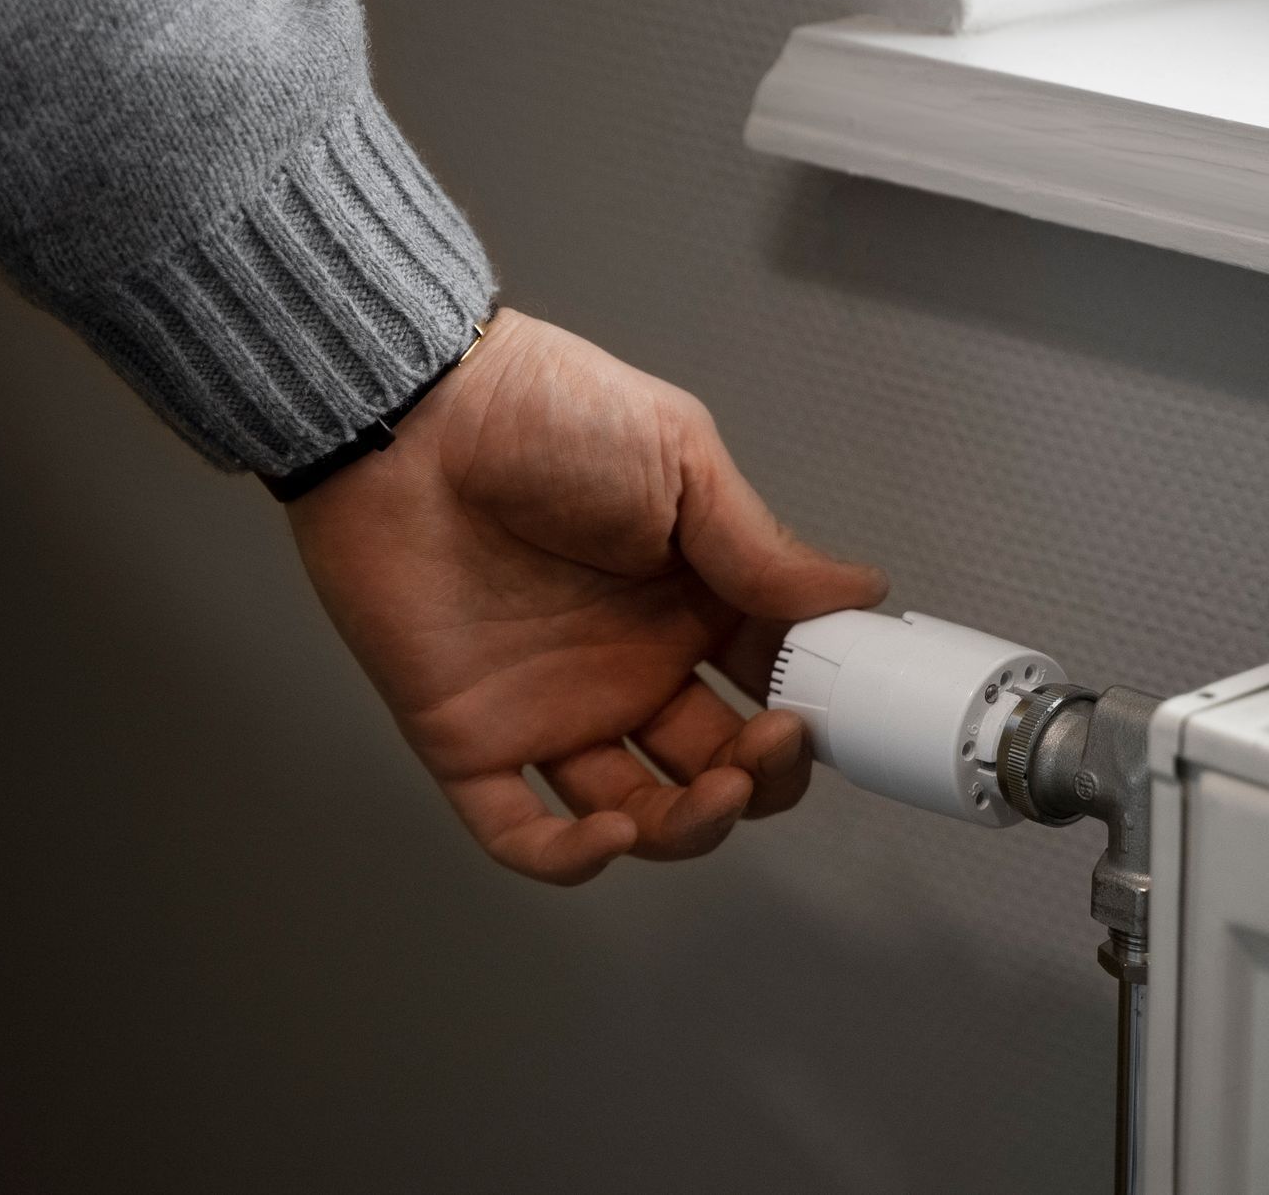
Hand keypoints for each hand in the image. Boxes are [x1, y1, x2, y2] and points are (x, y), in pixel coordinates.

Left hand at [285, 309, 885, 883]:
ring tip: (716, 791)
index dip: (812, 712)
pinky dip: (570, 858)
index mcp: (688, 603)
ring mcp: (555, 708)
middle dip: (763, 776)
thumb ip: (763, 546)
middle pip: (721, 766)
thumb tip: (860, 592)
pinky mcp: (473, 740)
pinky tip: (612, 831)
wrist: (408, 411)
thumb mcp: (681, 459)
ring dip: (690, 826)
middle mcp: (630, 666)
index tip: (841, 709)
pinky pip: (521, 832)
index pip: (773, 687)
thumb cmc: (541, 411)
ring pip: (641, 812)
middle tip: (774, 744)